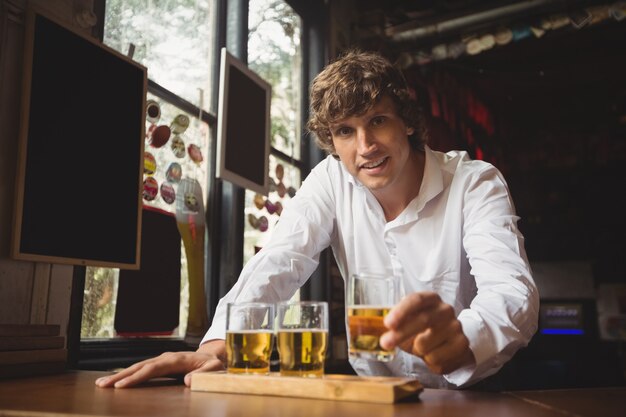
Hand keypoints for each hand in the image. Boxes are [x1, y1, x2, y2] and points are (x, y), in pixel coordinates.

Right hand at [95, 339, 225, 387]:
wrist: (214, 357)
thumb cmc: (215, 364)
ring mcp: (163, 361)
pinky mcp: (161, 366)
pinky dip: (128, 375)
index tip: (122, 385)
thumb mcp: (216, 370)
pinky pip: (142, 370)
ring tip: (102, 384)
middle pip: (141, 366)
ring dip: (120, 375)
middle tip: (103, 384)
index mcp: (178, 359)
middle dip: (121, 375)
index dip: (137, 376)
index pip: (154, 368)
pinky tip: (116, 381)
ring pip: (139, 367)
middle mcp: (167, 358)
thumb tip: (187, 381)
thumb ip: (204, 375)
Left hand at [379, 292, 473, 374]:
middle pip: (422, 320)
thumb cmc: (424, 331)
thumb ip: (393, 324)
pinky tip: (434, 354)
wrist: (452, 344)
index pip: (416, 300)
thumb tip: (368, 328)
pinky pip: (436, 358)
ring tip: (422, 347)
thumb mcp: (408, 324)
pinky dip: (429, 361)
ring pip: (426, 343)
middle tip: (385, 343)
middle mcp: (444, 309)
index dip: (401, 311)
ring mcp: (455, 326)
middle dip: (400, 334)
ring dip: (417, 351)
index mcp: (430, 299)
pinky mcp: (462, 344)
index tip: (388, 323)